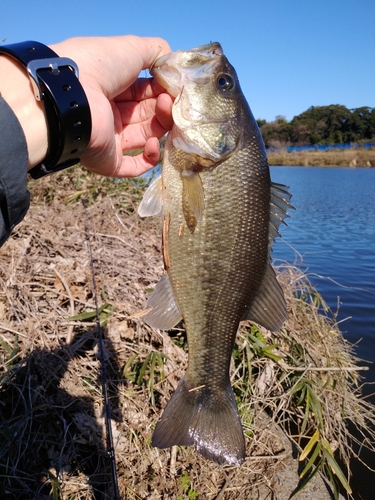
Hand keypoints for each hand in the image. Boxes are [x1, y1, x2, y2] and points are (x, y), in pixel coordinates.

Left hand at [50, 36, 172, 176]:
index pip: (147, 92)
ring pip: (147, 137)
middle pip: (149, 114)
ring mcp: (110, 139)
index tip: (178, 86)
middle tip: (171, 99)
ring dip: (162, 125)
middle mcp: (112, 113)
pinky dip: (151, 157)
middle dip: (165, 106)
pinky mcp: (110, 161)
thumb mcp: (131, 47)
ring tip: (165, 110)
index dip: (164, 89)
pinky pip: (136, 166)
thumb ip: (156, 52)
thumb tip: (174, 68)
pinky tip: (153, 143)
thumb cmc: (98, 65)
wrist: (70, 94)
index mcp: (113, 88)